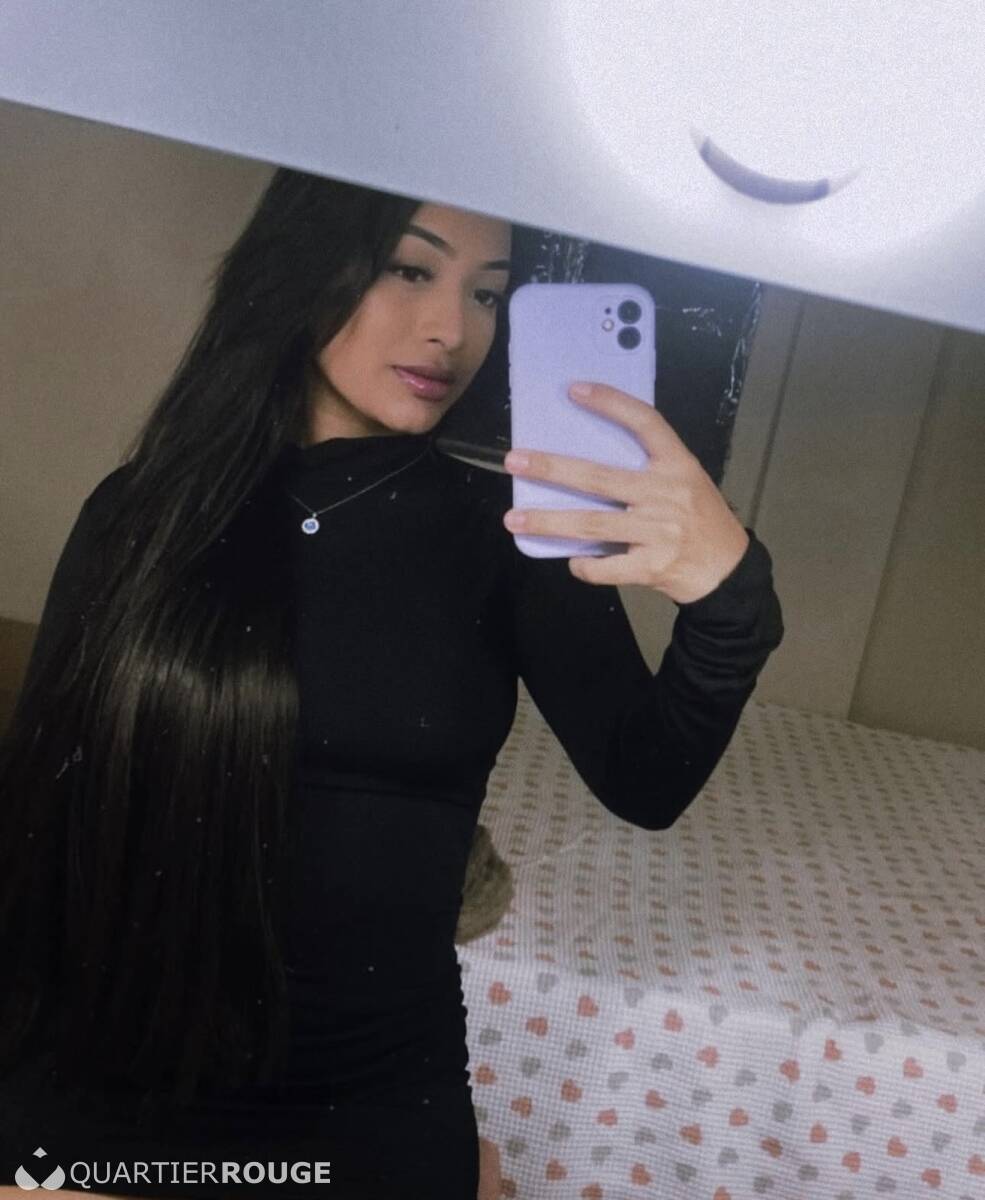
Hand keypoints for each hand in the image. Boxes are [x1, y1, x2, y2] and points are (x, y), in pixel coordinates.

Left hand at [502, 382, 749, 604]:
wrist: (727, 570)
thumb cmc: (699, 519)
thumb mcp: (685, 481)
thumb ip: (647, 469)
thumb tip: (583, 465)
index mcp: (678, 465)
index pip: (646, 422)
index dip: (611, 403)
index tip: (574, 390)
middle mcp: (667, 494)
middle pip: (599, 477)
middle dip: (552, 469)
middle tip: (515, 461)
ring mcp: (659, 532)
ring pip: (592, 523)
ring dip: (548, 522)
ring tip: (514, 519)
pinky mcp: (652, 567)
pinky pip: (605, 567)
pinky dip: (584, 565)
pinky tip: (571, 560)